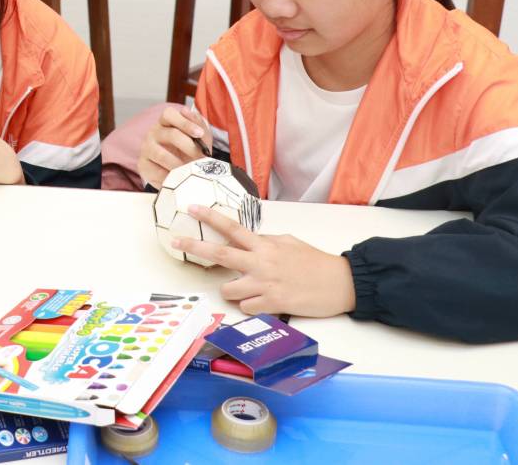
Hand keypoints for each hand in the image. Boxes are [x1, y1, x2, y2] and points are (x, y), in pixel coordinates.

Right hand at [138, 104, 211, 188]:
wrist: (178, 171)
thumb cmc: (188, 150)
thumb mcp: (199, 138)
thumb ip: (199, 125)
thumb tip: (188, 112)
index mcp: (166, 122)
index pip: (169, 114)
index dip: (185, 122)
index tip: (199, 133)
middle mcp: (153, 132)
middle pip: (170, 134)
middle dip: (189, 146)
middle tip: (201, 157)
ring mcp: (146, 148)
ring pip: (161, 154)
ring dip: (179, 164)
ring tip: (190, 170)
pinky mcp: (143, 165)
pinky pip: (156, 171)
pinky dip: (170, 176)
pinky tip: (178, 178)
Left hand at [172, 204, 356, 317]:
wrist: (341, 284)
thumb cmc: (316, 263)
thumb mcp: (289, 243)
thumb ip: (266, 242)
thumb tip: (250, 242)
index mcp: (265, 245)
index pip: (233, 228)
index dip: (210, 217)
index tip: (192, 208)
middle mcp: (261, 263)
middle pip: (220, 253)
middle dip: (195, 246)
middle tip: (176, 242)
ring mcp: (265, 285)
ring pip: (228, 289)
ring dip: (230, 290)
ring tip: (244, 288)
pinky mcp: (272, 305)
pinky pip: (246, 308)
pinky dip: (250, 306)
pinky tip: (264, 301)